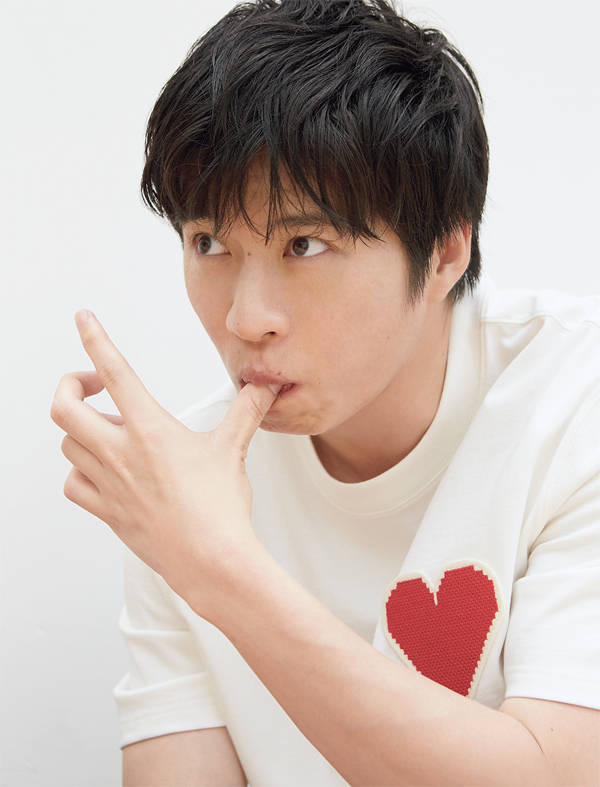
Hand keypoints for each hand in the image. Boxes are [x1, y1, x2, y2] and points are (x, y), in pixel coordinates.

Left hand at [50, 309, 279, 618]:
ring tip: (109, 429)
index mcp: (151, 430)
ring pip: (68, 444)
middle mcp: (120, 453)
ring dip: (81, 429)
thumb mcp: (233, 450)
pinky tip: (101, 470)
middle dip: (70, 386)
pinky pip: (73, 483)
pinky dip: (79, 470)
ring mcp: (109, 484)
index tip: (83, 318)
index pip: (115, 372)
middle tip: (93, 385)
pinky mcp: (106, 512)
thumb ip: (245, 413)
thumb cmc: (220, 508)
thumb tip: (263, 388)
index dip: (95, 339)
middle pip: (63, 408)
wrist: (210, 561)